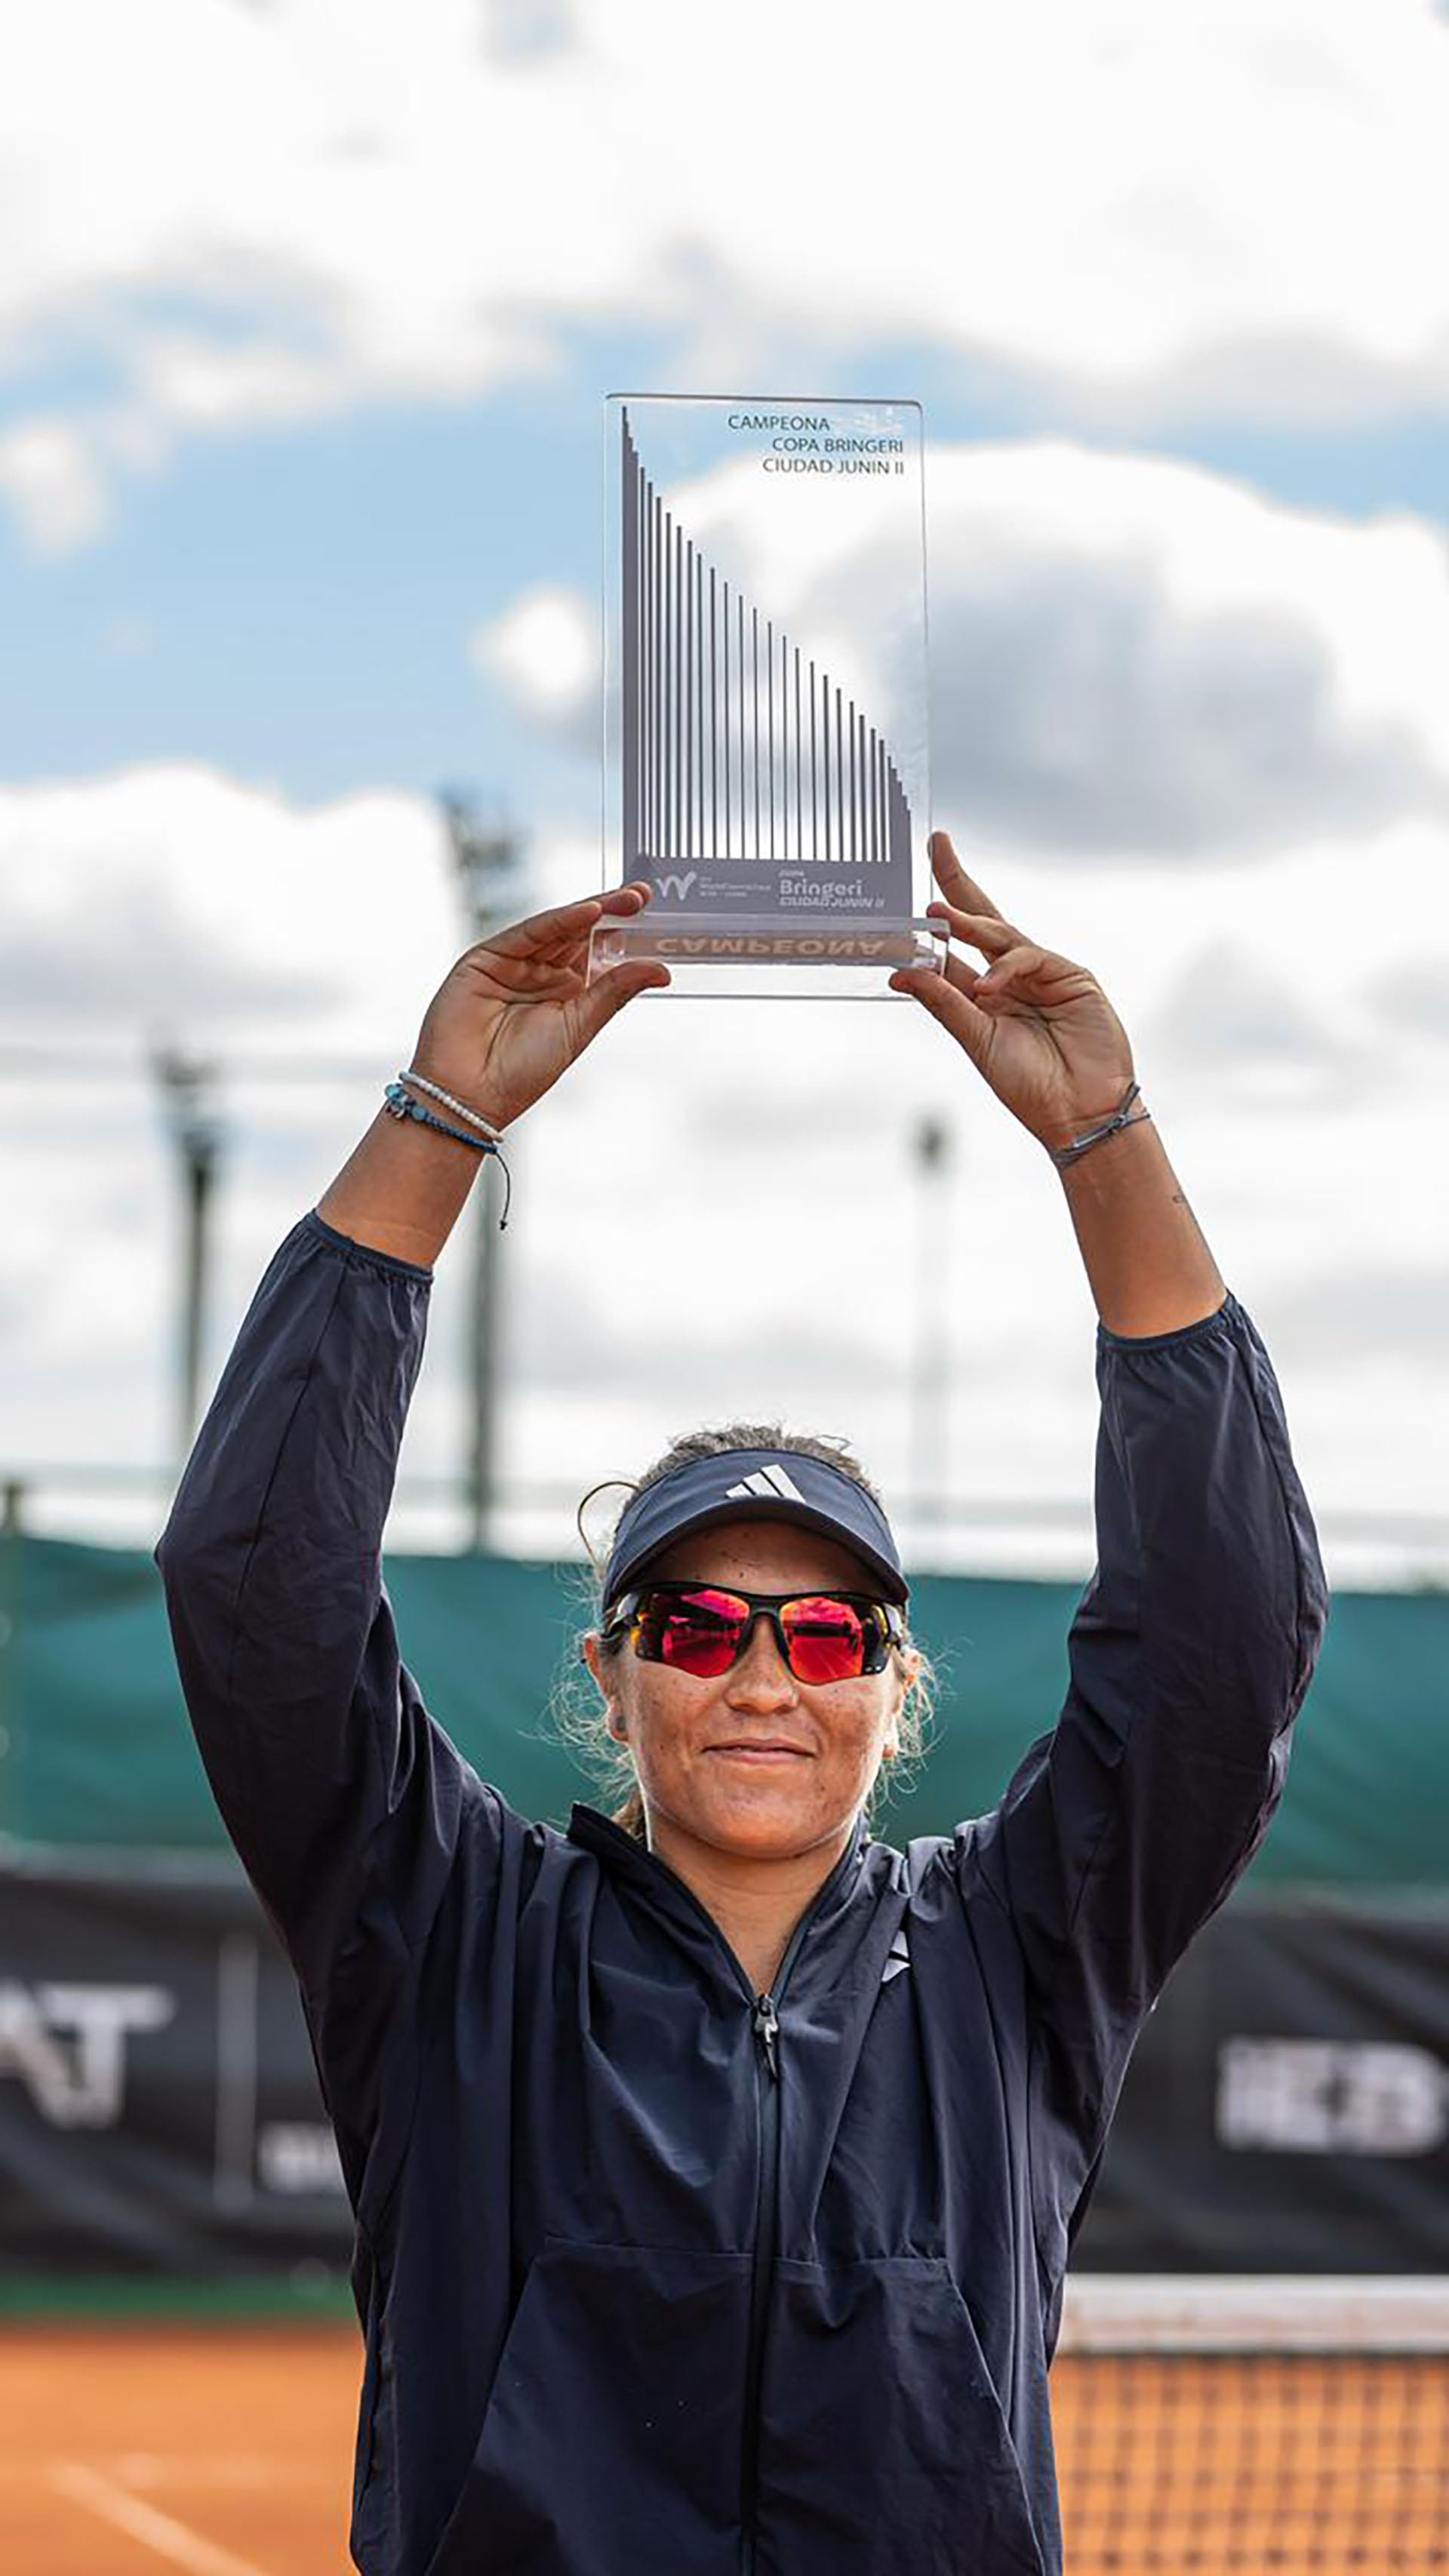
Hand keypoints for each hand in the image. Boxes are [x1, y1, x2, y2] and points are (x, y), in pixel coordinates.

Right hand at [411, 883, 668, 1130]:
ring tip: (629, 899)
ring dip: (593, 910)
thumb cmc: (522, 1070)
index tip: (656, 914)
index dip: (625, 932)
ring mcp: (515, 961)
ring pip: (559, 927)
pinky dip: (560, 920)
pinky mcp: (488, 956)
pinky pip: (530, 932)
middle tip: (644, 894)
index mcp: (566, 989)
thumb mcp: (579, 1027)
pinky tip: (590, 911)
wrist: (472, 1094)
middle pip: (581, 932)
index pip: (599, 951)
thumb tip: (662, 969)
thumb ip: (615, 992)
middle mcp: (541, 971)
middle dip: (613, 912)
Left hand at [890, 835, 1135, 1152]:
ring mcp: (1042, 973)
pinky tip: (988, 988)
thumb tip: (899, 974)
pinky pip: (1029, 958)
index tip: (902, 897)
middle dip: (957, 883)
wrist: (1078, 1112)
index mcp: (983, 994)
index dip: (932, 920)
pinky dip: (1006, 970)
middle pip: (981, 919)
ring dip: (968, 922)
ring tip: (936, 916)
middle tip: (936, 844)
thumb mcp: (976, 1042)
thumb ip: (944, 1004)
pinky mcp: (1070, 976)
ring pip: (1001, 934)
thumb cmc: (1029, 1085)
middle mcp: (1010, 978)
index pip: (951, 948)